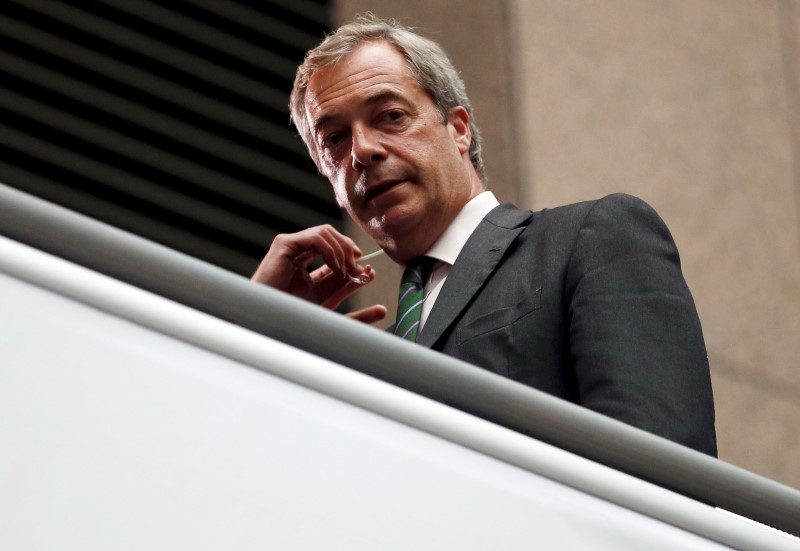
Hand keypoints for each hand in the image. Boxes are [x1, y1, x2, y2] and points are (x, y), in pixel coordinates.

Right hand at [252, 225, 386, 322]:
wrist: (269, 322)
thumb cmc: (293, 321)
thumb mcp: (333, 313)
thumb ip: (357, 314)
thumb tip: (383, 310)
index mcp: (306, 271)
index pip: (336, 255)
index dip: (354, 259)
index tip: (367, 273)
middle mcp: (298, 257)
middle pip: (332, 238)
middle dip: (350, 251)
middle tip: (359, 271)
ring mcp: (291, 249)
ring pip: (326, 233)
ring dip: (343, 251)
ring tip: (345, 271)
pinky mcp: (284, 245)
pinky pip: (316, 237)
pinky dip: (331, 249)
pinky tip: (336, 267)